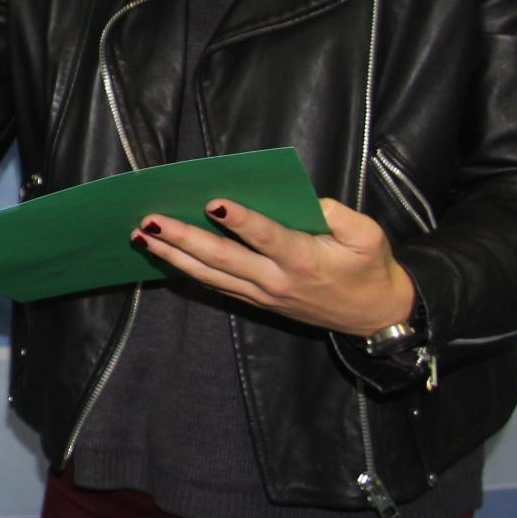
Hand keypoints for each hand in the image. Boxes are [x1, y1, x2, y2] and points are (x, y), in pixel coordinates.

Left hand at [130, 196, 415, 337]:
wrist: (374, 316)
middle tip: (152, 221)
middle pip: (223, 258)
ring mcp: (262, 294)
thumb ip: (338, 214)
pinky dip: (187, 271)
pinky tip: (163, 257)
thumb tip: (306, 201)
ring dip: (173, 256)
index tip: (214, 203)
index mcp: (303, 260)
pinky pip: (215, 285)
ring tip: (142, 237)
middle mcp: (275, 280)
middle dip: (184, 238)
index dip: (241, 221)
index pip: (267, 237)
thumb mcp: (368, 236)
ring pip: (210, 274)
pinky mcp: (256, 301)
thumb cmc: (370, 269)